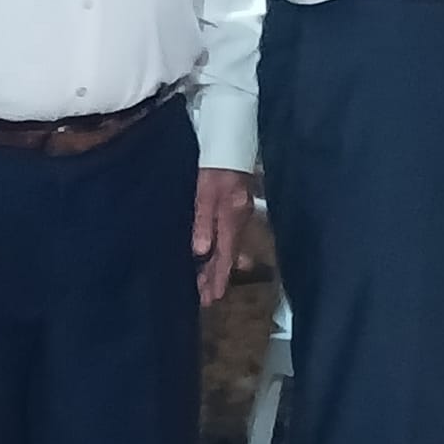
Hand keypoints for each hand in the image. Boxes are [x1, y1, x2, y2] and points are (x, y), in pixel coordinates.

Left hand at [192, 167, 253, 305]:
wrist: (231, 144)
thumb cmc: (215, 168)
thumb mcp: (205, 192)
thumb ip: (203, 221)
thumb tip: (201, 251)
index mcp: (231, 218)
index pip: (225, 254)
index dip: (218, 276)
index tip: (212, 296)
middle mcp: (240, 220)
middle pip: (230, 255)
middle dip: (219, 277)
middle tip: (208, 299)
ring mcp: (242, 215)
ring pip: (232, 247)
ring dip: (221, 266)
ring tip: (211, 284)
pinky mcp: (239, 209)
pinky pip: (232, 236)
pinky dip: (225, 251)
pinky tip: (220, 256)